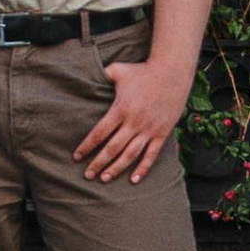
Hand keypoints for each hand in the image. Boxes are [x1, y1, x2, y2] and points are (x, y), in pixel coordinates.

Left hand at [75, 55, 189, 187]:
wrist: (172, 71)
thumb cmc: (142, 70)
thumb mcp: (118, 70)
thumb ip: (102, 76)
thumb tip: (86, 76)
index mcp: (120, 109)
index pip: (99, 133)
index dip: (87, 146)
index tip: (77, 156)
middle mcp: (134, 122)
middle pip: (112, 148)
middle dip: (98, 163)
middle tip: (87, 175)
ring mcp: (149, 129)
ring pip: (130, 155)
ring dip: (116, 169)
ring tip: (104, 178)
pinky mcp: (162, 132)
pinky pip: (151, 155)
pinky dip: (143, 168)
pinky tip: (134, 180)